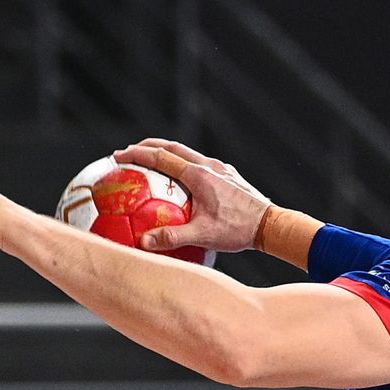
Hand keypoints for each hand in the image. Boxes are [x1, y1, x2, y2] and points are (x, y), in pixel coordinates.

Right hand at [113, 139, 270, 254]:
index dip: (137, 154)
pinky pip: (198, 165)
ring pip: (186, 154)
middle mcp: (209, 166)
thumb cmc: (237, 230)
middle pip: (172, 147)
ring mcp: (220, 169)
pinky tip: (178, 182)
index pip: (161, 157)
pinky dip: (181, 166)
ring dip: (165, 154)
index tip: (119, 156)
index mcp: (199, 175)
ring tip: (149, 164)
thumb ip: (171, 238)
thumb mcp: (202, 235)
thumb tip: (143, 243)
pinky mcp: (227, 176)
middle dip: (147, 147)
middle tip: (128, 153)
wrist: (270, 225)